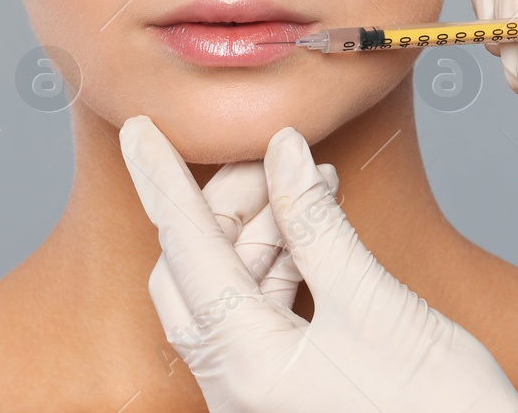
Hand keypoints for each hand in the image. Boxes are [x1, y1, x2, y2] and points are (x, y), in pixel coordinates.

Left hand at [120, 115, 517, 412]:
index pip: (184, 251)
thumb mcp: (378, 307)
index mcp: (246, 367)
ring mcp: (258, 395)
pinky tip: (315, 227)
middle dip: (226, 204)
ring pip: (228, 291)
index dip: (161, 183)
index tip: (138, 131)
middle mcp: (236, 387)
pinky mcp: (286, 394)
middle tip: (269, 155)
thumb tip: (282, 152)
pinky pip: (260, 315)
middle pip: (197, 271)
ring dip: (262, 231)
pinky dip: (282, 264)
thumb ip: (318, 224)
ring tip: (310, 184)